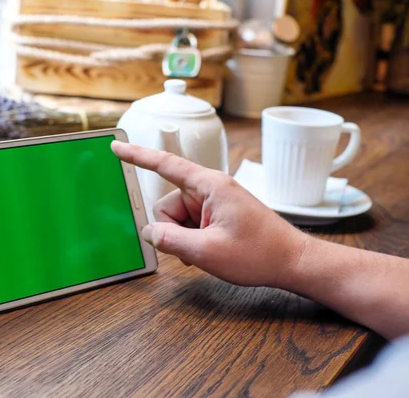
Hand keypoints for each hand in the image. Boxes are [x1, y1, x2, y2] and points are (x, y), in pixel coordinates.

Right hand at [112, 141, 309, 287]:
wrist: (292, 261)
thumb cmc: (259, 253)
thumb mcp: (207, 251)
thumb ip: (171, 240)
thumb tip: (150, 232)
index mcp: (209, 185)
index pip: (165, 165)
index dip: (137, 156)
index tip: (117, 146)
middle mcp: (210, 189)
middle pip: (168, 203)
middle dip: (171, 229)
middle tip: (193, 249)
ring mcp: (215, 202)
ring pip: (177, 217)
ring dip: (183, 237)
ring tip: (206, 252)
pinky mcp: (218, 214)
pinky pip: (190, 223)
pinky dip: (192, 239)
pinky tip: (209, 251)